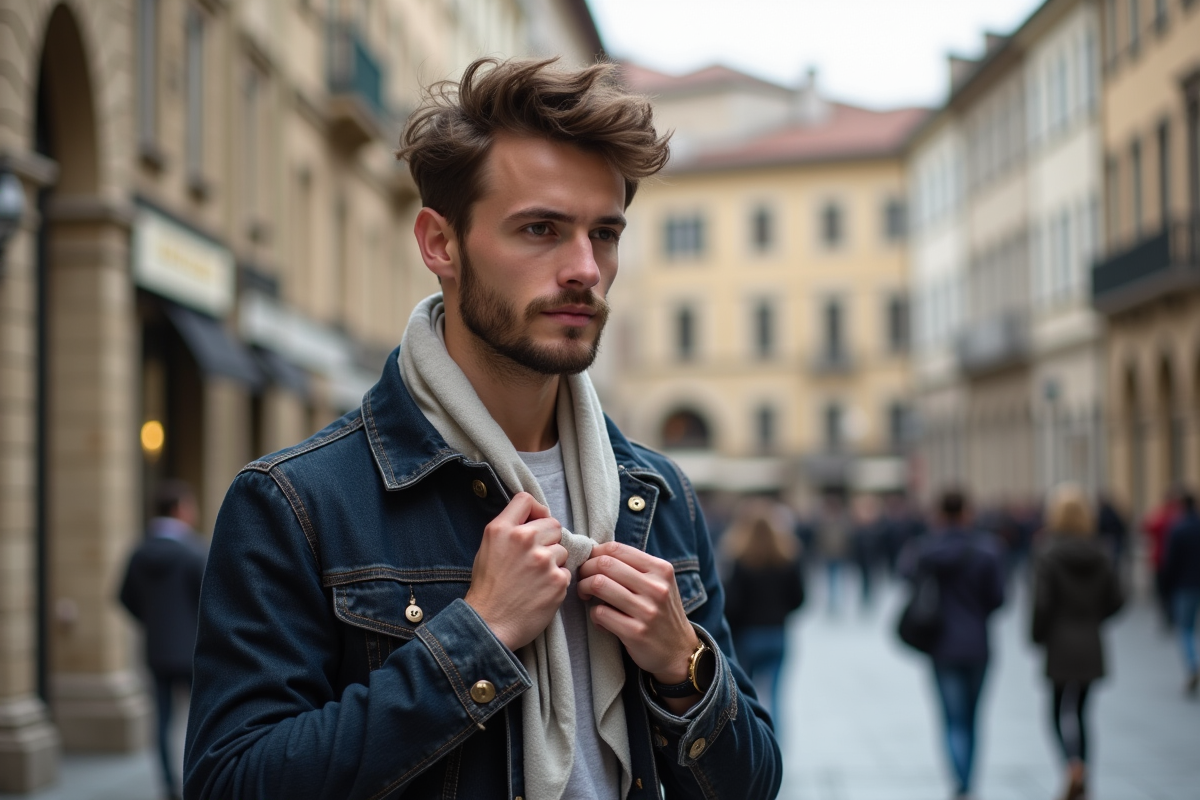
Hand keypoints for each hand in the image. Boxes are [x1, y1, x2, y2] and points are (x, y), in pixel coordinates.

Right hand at [465, 492, 569, 650]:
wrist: (489, 625)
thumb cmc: (487, 589)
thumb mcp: (487, 549)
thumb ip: (508, 530)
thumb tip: (533, 518)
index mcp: (502, 529)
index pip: (526, 500)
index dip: (535, 510)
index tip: (536, 522)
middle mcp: (524, 540)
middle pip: (553, 524)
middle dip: (548, 539)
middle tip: (535, 558)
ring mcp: (543, 560)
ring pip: (562, 549)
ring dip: (553, 562)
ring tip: (534, 579)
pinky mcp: (558, 581)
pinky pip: (566, 572)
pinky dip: (556, 581)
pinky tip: (540, 592)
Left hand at [577, 542, 699, 686]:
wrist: (679, 651)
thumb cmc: (662, 613)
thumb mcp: (660, 584)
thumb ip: (635, 568)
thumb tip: (596, 554)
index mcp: (661, 569)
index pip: (617, 549)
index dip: (594, 553)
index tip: (589, 563)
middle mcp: (657, 587)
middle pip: (605, 564)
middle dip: (585, 570)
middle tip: (583, 579)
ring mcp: (647, 611)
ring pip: (599, 585)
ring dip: (584, 588)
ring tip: (586, 595)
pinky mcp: (636, 632)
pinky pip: (600, 613)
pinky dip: (594, 615)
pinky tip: (601, 620)